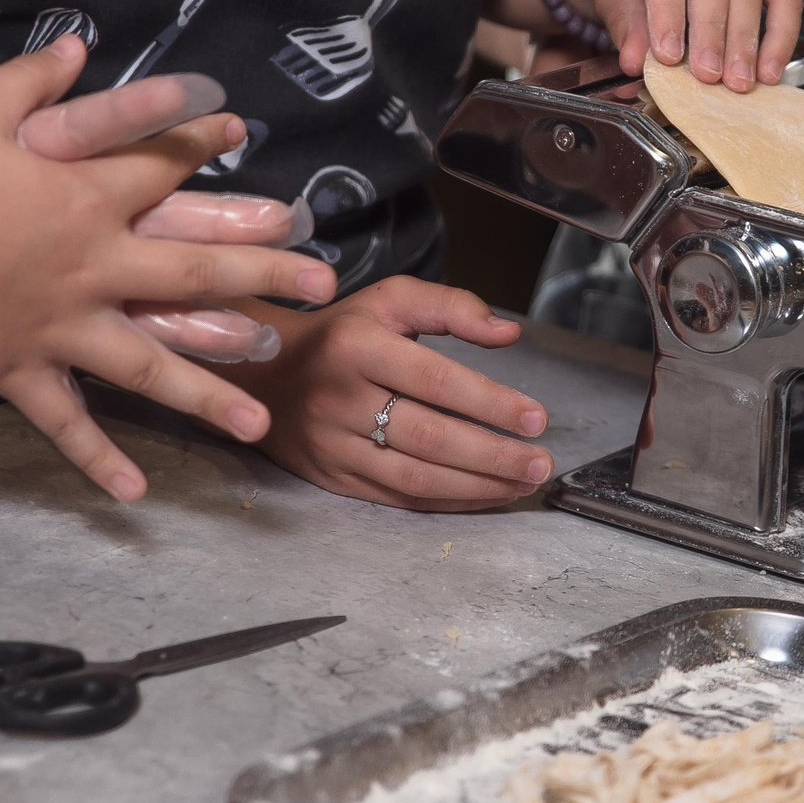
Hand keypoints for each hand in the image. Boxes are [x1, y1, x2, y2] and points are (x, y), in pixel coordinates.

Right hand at [0, 38, 339, 499]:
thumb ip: (29, 80)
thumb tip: (76, 43)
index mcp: (84, 199)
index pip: (162, 168)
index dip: (205, 146)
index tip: (249, 136)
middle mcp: (91, 267)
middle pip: (194, 272)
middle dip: (263, 277)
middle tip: (323, 287)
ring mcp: (62, 327)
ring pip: (150, 367)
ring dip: (207, 396)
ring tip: (261, 423)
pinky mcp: (23, 370)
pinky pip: (66, 422)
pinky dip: (96, 458)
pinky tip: (135, 492)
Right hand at [231, 278, 555, 511]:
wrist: (261, 374)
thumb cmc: (340, 334)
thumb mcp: (388, 300)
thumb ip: (450, 307)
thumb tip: (508, 334)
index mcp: (357, 347)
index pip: (436, 381)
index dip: (490, 403)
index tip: (537, 418)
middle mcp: (340, 399)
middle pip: (429, 438)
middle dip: (494, 456)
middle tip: (542, 463)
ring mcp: (333, 445)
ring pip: (415, 477)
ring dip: (478, 487)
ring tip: (524, 484)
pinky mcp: (332, 477)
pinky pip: (398, 498)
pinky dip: (449, 502)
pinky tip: (487, 496)